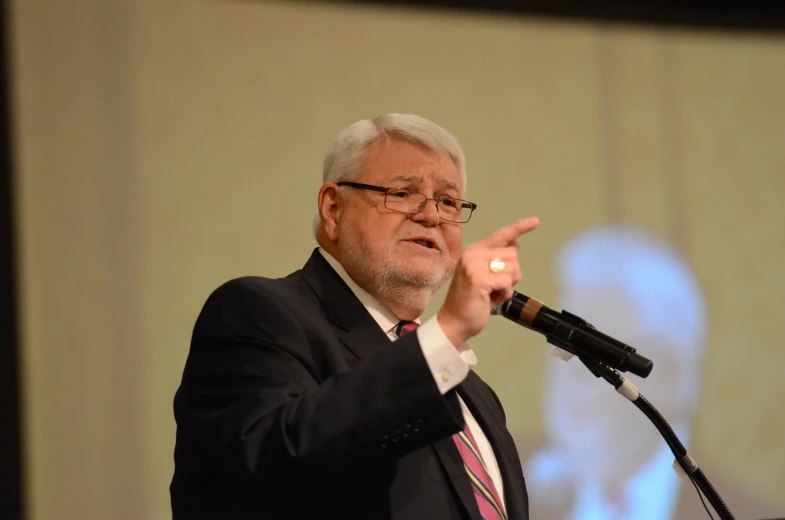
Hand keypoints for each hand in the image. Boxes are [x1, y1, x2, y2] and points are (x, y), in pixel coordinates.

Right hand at [437, 217, 538, 346]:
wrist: (454, 321)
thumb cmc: (472, 301)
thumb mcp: (486, 276)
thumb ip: (498, 259)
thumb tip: (516, 243)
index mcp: (475, 250)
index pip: (502, 235)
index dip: (520, 228)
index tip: (535, 221)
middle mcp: (474, 253)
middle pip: (513, 255)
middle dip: (511, 274)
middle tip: (494, 287)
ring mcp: (475, 265)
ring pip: (513, 268)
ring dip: (508, 285)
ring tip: (490, 293)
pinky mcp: (479, 279)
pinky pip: (507, 282)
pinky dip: (504, 294)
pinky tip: (490, 299)